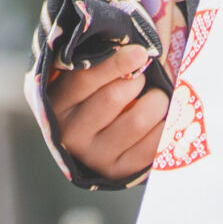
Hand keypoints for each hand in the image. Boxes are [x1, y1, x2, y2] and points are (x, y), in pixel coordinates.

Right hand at [45, 44, 169, 180]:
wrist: (90, 140)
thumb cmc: (92, 95)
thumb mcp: (85, 77)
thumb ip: (101, 60)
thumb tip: (140, 51)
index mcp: (58, 103)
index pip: (86, 78)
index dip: (116, 63)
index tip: (140, 53)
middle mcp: (70, 133)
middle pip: (113, 98)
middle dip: (137, 82)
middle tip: (143, 79)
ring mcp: (93, 156)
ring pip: (136, 121)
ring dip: (155, 102)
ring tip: (156, 98)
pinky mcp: (116, 171)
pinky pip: (151, 147)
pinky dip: (164, 128)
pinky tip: (162, 120)